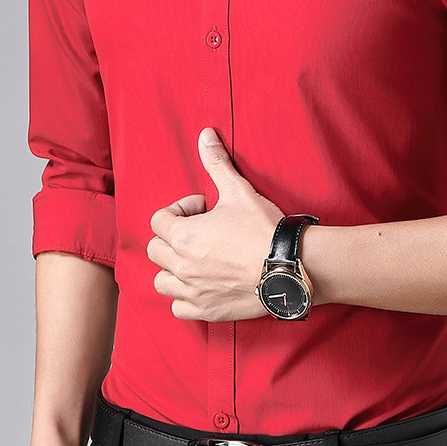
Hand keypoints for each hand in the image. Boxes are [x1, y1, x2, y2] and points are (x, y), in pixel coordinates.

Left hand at [146, 128, 283, 321]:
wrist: (289, 266)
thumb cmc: (263, 229)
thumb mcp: (239, 191)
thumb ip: (216, 162)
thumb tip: (205, 135)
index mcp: (184, 236)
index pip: (159, 220)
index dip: (180, 210)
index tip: (204, 209)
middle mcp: (181, 266)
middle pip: (156, 250)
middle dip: (174, 238)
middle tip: (202, 233)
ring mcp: (192, 291)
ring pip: (162, 280)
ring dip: (174, 268)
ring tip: (198, 259)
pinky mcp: (206, 310)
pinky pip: (178, 307)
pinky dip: (184, 297)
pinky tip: (203, 284)